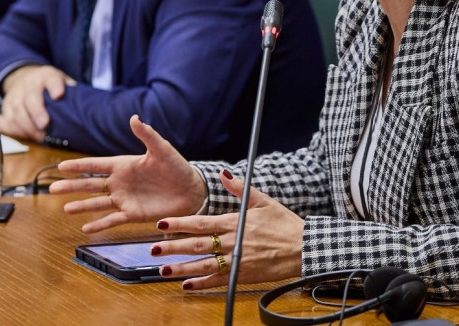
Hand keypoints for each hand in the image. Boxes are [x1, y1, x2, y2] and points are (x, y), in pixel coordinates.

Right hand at [0, 64, 74, 141]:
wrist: (28, 78)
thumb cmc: (53, 87)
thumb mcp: (66, 84)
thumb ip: (75, 96)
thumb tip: (89, 111)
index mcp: (46, 75)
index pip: (51, 78)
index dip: (55, 85)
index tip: (59, 94)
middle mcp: (28, 83)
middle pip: (30, 97)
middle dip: (36, 111)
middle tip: (44, 125)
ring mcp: (15, 95)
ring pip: (16, 110)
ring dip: (26, 126)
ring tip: (38, 136)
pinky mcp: (6, 107)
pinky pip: (2, 118)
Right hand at [48, 115, 207, 232]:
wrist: (192, 190)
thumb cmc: (177, 167)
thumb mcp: (162, 149)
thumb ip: (147, 134)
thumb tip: (134, 117)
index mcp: (124, 165)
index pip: (96, 165)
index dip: (79, 166)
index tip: (61, 167)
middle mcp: (120, 183)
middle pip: (90, 185)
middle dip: (71, 187)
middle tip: (52, 189)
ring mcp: (125, 199)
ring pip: (98, 203)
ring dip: (82, 206)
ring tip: (65, 208)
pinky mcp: (133, 214)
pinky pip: (113, 219)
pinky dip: (99, 224)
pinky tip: (85, 229)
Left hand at [152, 170, 303, 289]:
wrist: (304, 248)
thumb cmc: (285, 224)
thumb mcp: (263, 200)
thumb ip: (240, 188)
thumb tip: (223, 173)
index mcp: (234, 222)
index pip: (200, 223)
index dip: (179, 223)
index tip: (162, 224)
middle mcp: (232, 242)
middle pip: (196, 245)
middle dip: (173, 247)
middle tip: (153, 248)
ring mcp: (237, 260)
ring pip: (203, 265)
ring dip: (181, 268)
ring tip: (163, 268)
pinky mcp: (243, 275)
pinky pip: (219, 280)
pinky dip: (202, 283)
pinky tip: (187, 285)